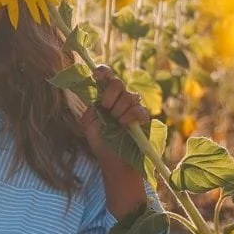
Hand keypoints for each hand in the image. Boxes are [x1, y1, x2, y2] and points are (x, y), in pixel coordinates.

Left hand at [80, 66, 150, 216]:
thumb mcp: (89, 123)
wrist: (114, 162)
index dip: (103, 71)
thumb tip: (95, 88)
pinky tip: (125, 126)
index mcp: (105, 98)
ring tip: (117, 124)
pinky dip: (130, 117)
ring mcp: (133, 107)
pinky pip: (139, 110)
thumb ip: (91, 105)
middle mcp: (119, 99)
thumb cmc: (101, 143)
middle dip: (110, 96)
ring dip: (119, 111)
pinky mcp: (143, 118)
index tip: (98, 75)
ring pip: (129, 96)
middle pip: (118, 83)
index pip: (106, 76)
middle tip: (106, 109)